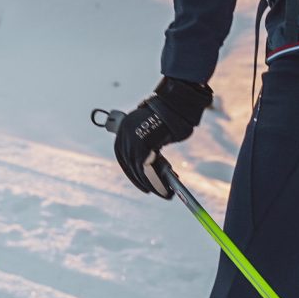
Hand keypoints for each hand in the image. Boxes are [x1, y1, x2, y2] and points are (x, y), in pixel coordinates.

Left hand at [112, 76, 211, 196]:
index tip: (141, 183)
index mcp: (123, 130)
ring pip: (138, 169)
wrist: (175, 104)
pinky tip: (163, 189)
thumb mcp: (151, 129)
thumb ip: (146, 143)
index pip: (124, 157)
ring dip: (150, 183)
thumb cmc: (169, 116)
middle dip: (141, 180)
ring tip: (162, 193)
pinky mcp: (142, 146)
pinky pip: (145, 170)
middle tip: (151, 190)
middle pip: (129, 165)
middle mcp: (124, 135)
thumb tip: (150, 163)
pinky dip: (154, 181)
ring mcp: (131, 140)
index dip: (133, 173)